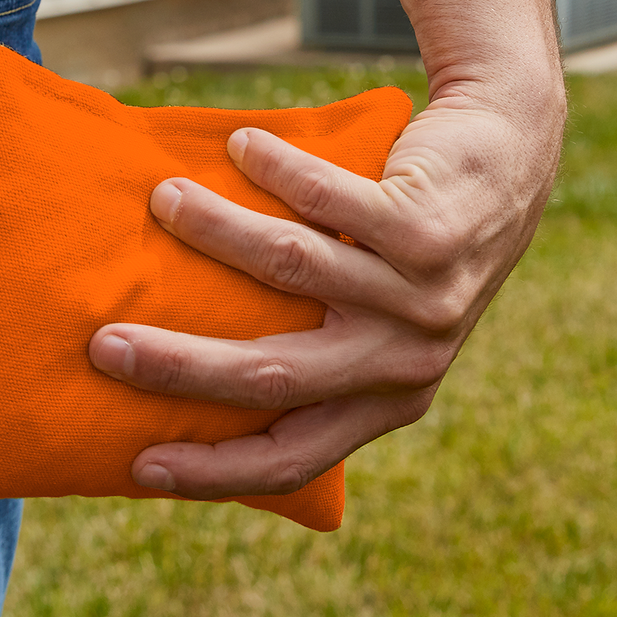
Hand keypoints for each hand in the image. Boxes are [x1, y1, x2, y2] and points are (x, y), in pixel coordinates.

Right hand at [89, 70, 564, 498]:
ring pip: (294, 269)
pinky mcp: (427, 227)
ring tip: (163, 198)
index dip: (215, 472)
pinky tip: (243, 144)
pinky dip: (277, 170)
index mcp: (391, 398)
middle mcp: (408, 358)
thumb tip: (192, 374)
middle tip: (104, 344)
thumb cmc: (420, 243)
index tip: (140, 465)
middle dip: (180, 365)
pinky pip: (331, 201)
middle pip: (276, 377)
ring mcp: (422, 294)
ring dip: (215, 230)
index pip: (294, 457)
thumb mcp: (386, 318)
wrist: (512, 155)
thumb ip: (322, 350)